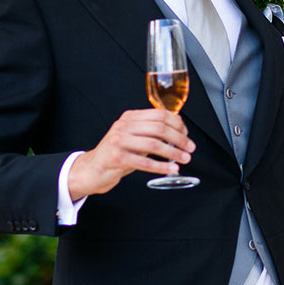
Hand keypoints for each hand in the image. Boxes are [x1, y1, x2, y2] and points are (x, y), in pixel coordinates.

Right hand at [68, 109, 195, 198]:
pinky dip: (161, 167)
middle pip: (159, 128)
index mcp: (130, 117)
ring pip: (154, 145)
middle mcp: (123, 126)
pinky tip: (171, 169)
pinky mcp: (117, 158)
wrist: (93, 169)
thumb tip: (179, 131)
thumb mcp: (134, 137)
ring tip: (184, 159)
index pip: (160, 114)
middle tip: (190, 148)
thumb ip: (151, 132)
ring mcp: (119, 141)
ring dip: (173, 153)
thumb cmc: (118, 153)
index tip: (187, 134)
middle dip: (179, 139)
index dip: (177, 124)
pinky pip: (145, 162)